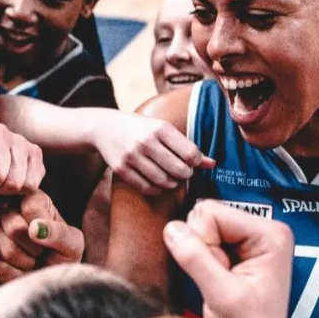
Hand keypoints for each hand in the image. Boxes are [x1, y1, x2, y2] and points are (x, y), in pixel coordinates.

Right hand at [0, 189, 84, 282]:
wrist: (48, 281)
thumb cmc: (62, 257)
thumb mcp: (73, 244)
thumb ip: (60, 233)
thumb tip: (35, 229)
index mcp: (31, 198)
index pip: (31, 208)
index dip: (45, 230)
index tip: (51, 237)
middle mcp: (7, 209)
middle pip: (15, 228)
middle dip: (34, 249)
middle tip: (41, 253)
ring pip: (6, 249)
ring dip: (26, 264)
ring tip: (31, 262)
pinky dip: (15, 275)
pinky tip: (19, 271)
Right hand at [92, 111, 212, 194]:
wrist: (106, 128)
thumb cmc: (142, 129)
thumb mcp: (164, 130)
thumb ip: (188, 147)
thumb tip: (213, 164)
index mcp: (160, 129)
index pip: (191, 154)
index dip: (196, 162)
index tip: (191, 161)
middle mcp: (146, 142)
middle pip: (180, 170)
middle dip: (185, 174)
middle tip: (182, 171)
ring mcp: (132, 157)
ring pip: (165, 182)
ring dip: (172, 183)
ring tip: (170, 176)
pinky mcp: (121, 170)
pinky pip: (148, 189)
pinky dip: (157, 189)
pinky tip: (156, 181)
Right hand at [163, 200, 294, 317]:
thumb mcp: (222, 297)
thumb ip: (196, 259)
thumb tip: (171, 228)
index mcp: (270, 234)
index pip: (210, 213)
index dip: (204, 244)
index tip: (221, 278)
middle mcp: (262, 230)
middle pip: (204, 216)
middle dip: (202, 250)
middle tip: (220, 283)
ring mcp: (248, 241)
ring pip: (197, 228)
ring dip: (199, 258)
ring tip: (220, 286)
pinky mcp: (234, 252)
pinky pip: (198, 240)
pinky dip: (198, 262)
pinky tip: (215, 282)